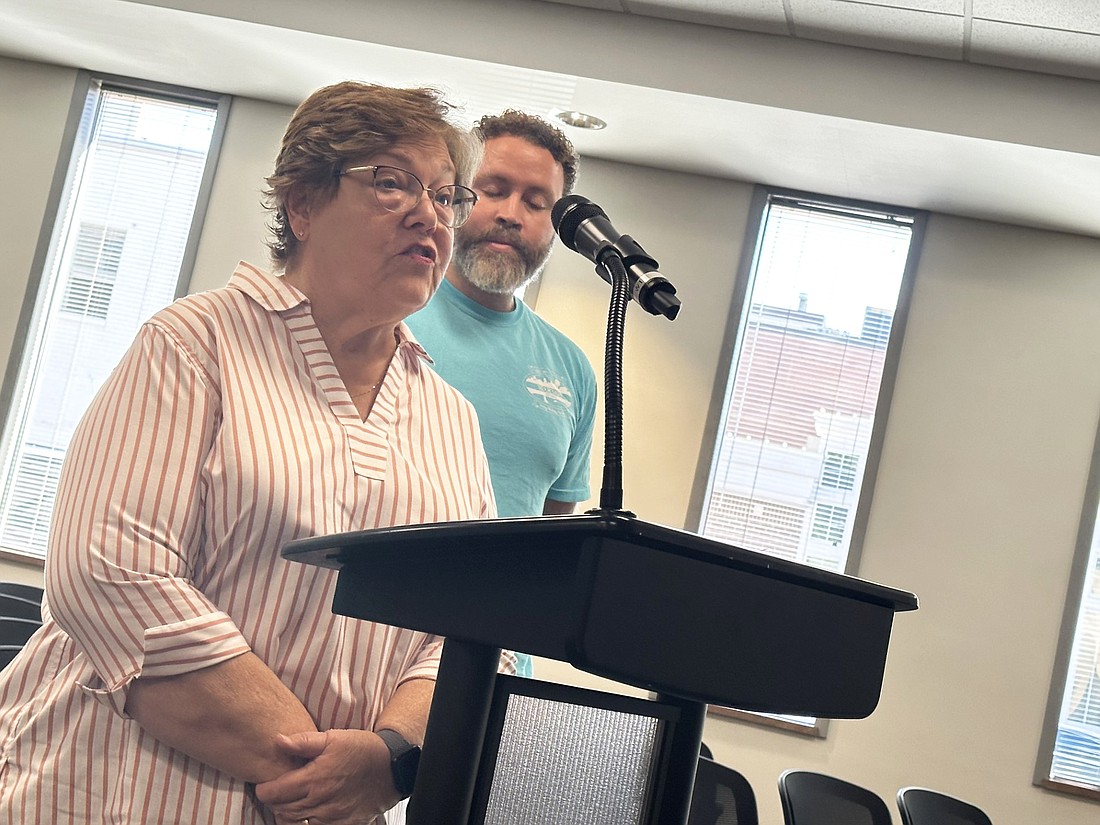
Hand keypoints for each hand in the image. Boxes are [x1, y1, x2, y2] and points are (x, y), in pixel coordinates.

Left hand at [255, 730, 399, 824]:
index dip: (265, 789)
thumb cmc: (362, 749)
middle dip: (275, 802)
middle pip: (282, 810)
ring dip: (288, 814)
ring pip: (295, 823)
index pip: (274, 793)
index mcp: (314, 778)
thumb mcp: (333, 737)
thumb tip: (278, 741)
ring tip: (292, 803)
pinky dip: (307, 823)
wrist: (392, 767)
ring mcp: (331, 816)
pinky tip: (309, 813)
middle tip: (278, 792)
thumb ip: (303, 742)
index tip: (265, 784)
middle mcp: (320, 801)